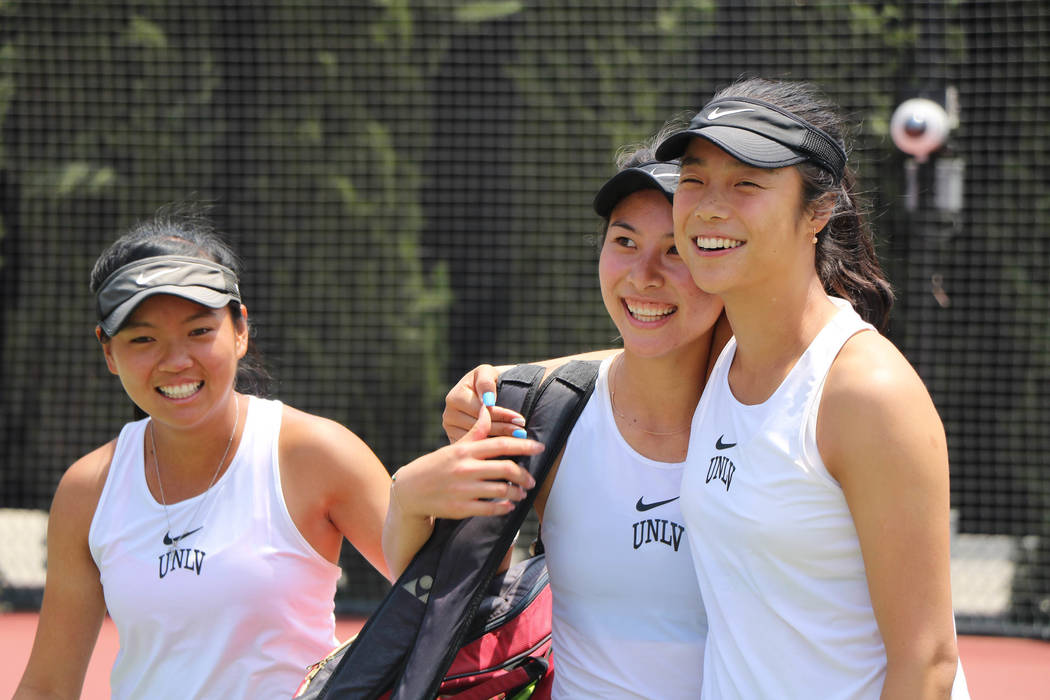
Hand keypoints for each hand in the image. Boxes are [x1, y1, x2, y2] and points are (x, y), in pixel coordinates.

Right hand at [394, 405, 542, 519]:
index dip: (524, 445)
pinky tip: (509, 506)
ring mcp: (463, 489)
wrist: (410, 491)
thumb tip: (489, 410)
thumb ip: (475, 432)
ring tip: (521, 493)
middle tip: (532, 479)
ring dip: (517, 492)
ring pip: (501, 490)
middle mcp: (466, 468)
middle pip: (506, 468)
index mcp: (466, 450)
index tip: (540, 447)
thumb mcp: (455, 447)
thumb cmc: (436, 466)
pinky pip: (490, 509)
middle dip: (524, 474)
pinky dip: (504, 508)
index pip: (502, 445)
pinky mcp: (461, 508)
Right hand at [442, 364, 525, 441]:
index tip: (519, 419)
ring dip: (499, 439)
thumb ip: (486, 382)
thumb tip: (488, 400)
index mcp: (454, 397)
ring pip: (477, 439)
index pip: (481, 411)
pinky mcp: (455, 441)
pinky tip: (503, 448)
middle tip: (522, 432)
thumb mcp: (487, 373)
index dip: (502, 415)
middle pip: (479, 427)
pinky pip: (474, 447)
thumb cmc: (490, 379)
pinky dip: (489, 448)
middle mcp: (448, 414)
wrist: (486, 390)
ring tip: (518, 440)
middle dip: (503, 428)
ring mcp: (450, 430)